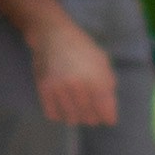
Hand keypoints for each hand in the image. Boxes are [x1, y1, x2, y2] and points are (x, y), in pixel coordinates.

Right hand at [35, 18, 120, 134]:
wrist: (53, 35)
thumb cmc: (82, 48)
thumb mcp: (103, 62)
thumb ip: (108, 86)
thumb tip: (110, 115)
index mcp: (97, 79)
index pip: (106, 113)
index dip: (107, 117)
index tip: (107, 118)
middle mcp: (79, 85)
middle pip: (89, 119)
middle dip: (92, 117)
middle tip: (90, 109)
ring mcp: (60, 89)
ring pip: (71, 119)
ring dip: (76, 116)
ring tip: (76, 106)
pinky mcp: (45, 90)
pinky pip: (53, 115)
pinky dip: (59, 114)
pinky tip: (62, 105)